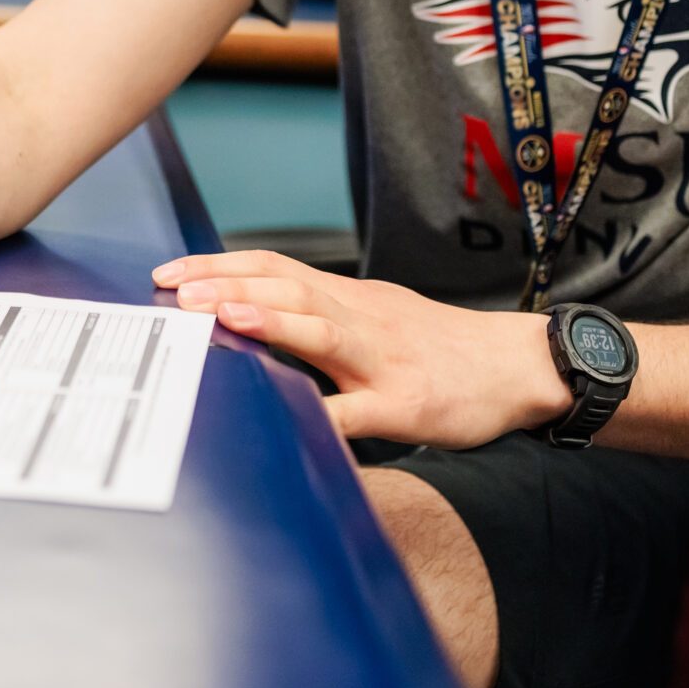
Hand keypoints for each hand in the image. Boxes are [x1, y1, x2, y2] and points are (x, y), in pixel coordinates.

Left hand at [153, 250, 565, 447]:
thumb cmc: (440, 347)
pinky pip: (362, 412)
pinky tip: (295, 421)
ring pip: (321, 332)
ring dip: (269, 322)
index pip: (276, 269)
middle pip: (288, 290)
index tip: (171, 271)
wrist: (518, 365)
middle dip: (228, 286)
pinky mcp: (408, 404)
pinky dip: (327, 414)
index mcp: (348, 299)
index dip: (222, 266)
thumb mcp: (376, 318)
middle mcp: (361, 318)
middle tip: (177, 289)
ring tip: (221, 316)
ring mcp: (383, 361)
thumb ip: (321, 318)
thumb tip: (252, 317)